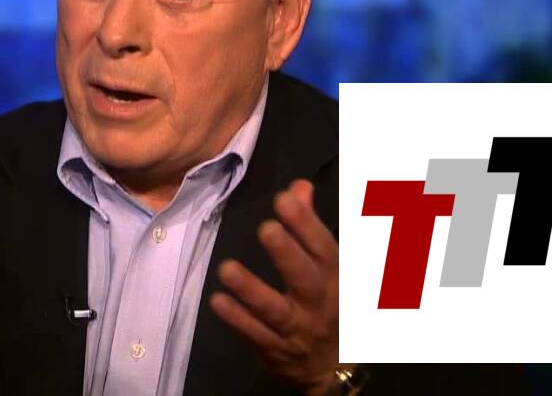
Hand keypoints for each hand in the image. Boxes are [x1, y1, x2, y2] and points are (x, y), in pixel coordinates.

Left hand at [210, 179, 338, 395]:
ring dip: (251, 291)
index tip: (284, 198)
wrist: (333, 366)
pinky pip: (255, 334)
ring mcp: (297, 329)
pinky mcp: (275, 349)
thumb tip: (298, 186)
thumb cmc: (326, 301)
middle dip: (287, 254)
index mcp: (334, 278)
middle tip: (265, 228)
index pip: (323, 248)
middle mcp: (318, 303)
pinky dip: (237, 320)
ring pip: (276, 311)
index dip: (306, 224)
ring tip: (226, 269)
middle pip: (305, 279)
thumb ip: (309, 225)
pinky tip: (217, 301)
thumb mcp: (327, 266)